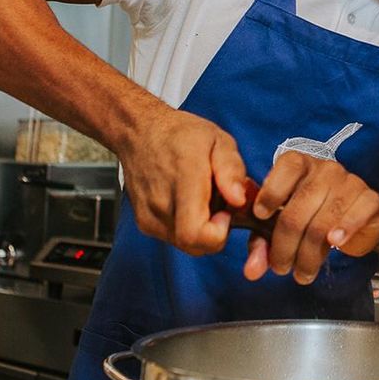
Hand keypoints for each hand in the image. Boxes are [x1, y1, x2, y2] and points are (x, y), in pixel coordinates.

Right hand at [118, 104, 248, 256]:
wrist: (139, 133)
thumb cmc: (180, 134)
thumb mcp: (218, 140)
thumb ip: (231, 169)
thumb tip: (239, 200)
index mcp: (184, 181)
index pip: (196, 234)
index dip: (218, 233)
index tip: (226, 212)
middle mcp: (161, 203)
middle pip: (195, 245)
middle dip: (215, 232)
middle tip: (218, 204)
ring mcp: (149, 216)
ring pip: (185, 245)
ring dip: (201, 229)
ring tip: (202, 200)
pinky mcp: (144, 222)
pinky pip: (173, 238)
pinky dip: (187, 226)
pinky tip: (188, 203)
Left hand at [242, 150, 378, 284]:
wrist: (361, 219)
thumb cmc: (314, 216)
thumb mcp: (282, 225)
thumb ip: (263, 242)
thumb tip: (252, 270)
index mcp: (300, 165)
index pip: (286, 168)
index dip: (270, 193)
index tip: (260, 217)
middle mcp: (325, 169)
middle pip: (297, 210)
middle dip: (284, 246)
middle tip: (280, 268)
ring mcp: (350, 182)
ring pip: (322, 223)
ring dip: (309, 255)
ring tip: (302, 273)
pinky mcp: (370, 199)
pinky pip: (354, 216)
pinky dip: (343, 232)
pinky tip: (335, 243)